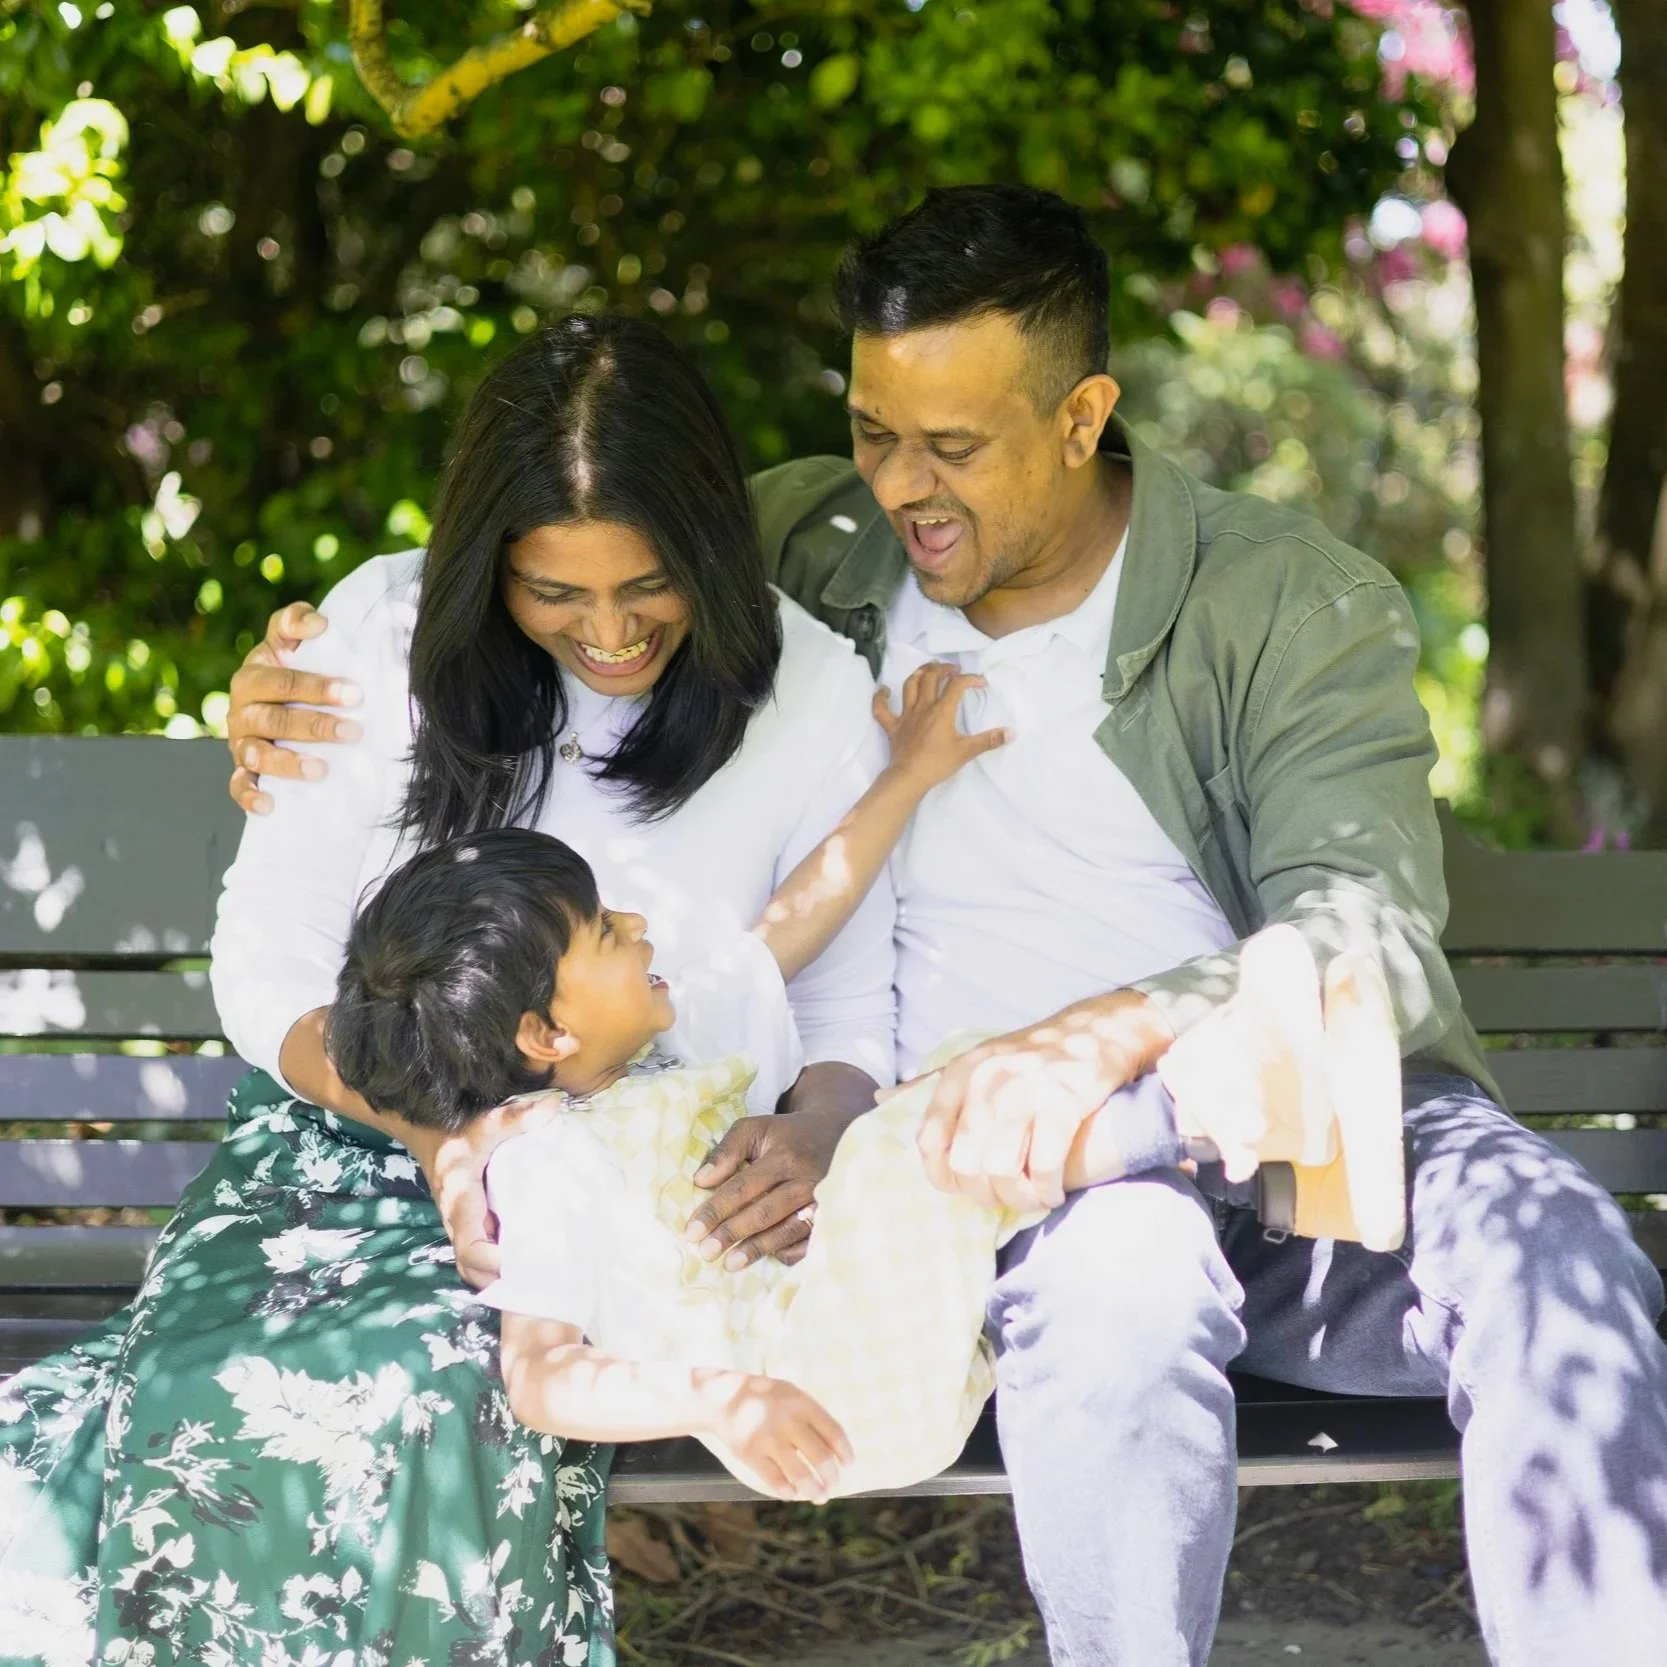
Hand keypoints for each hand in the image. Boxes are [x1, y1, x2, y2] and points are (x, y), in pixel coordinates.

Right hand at [227, 601, 361, 813]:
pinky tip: (270, 805)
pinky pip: (238, 786)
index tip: (355, 693)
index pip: (283, 681)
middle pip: (275, 720)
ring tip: (321, 770)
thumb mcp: (288, 640)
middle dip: (315, 726)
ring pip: (257, 754)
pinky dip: (250, 796)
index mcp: (253, 676)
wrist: (272, 700)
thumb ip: (296, 622)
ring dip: (288, 763)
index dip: (317, 687)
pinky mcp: (242, 770)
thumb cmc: (290, 668)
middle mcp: (241, 709)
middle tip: (353, 731)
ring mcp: (240, 742)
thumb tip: (319, 624)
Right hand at [402, 1096, 557, 1288]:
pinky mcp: (468, 1224)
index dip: (495, 1262)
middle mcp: (457, 1222)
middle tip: (541, 1277)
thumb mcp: (486, 1122)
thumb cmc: (457, 1130)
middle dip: (500, 1280)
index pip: (470, 1248)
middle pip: (470, 1268)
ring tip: (538, 1275)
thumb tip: (554, 1107)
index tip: (526, 1260)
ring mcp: (461, 1226)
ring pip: (472, 1266)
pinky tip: (528, 1259)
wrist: (426, 1132)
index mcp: (460, 1202)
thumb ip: (517, 1117)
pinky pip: (478, 1254)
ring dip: (498, 1277)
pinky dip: (497, 1265)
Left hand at [686, 1065, 871, 1268]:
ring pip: (787, 1231)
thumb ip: (726, 1150)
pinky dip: (787, 1251)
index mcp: (784, 1157)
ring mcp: (823, 1201)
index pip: (742, 1188)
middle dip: (732, 1234)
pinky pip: (808, 1242)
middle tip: (706, 1252)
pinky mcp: (832, 1216)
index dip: (715, 1211)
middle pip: (764, 1213)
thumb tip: (701, 1181)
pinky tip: (766, 1257)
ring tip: (729, 1264)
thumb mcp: (755, 1128)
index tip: (692, 1232)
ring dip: (757, 1249)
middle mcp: (806, 1180)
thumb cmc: (786, 1135)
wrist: (835, 1134)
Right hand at [698, 1371, 850, 1501]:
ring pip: (800, 1475)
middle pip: (821, 1458)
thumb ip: (814, 1417)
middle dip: (831, 1477)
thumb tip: (837, 1451)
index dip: (845, 1453)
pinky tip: (794, 1493)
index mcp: (801, 1403)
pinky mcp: (751, 1454)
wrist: (724, 1398)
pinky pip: (775, 1481)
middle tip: (832, 1484)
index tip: (849, 1465)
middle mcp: (787, 1421)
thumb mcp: (793, 1395)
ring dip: (814, 1490)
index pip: (833, 1433)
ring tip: (819, 1495)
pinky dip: (788, 1492)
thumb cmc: (768, 1399)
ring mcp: (768, 1439)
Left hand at [872, 661, 1008, 794]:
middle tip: (953, 670)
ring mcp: (905, 715)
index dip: (970, 679)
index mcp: (942, 711)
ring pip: (909, 685)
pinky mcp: (892, 727)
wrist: (908, 777)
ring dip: (918, 673)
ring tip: (927, 670)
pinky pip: (881, 709)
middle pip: (930, 677)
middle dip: (943, 668)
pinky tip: (884, 690)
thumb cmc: (937, 764)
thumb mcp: (966, 752)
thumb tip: (1011, 732)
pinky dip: (880, 698)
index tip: (980, 683)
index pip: (957, 685)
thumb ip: (989, 740)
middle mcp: (923, 707)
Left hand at [897, 991, 1174, 1212]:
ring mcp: (1026, 1092)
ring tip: (1031, 1198)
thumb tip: (881, 1100)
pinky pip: (1044, 1167)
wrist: (1096, 1032)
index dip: (943, 1177)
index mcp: (960, 1074)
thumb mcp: (975, 1062)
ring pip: (1002, 1171)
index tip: (965, 1186)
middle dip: (984, 1193)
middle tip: (1004, 1196)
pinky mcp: (1064, 1105)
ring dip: (1018, 1198)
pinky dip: (1046, 1190)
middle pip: (965, 1165)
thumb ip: (930, 1084)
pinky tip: (1053, 1191)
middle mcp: (987, 1081)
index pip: (930, 1143)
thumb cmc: (1029, 1057)